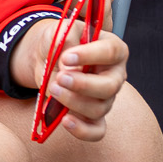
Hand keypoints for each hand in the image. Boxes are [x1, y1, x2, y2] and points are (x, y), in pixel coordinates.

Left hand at [11, 21, 129, 141]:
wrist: (47, 58)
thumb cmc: (60, 42)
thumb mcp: (59, 30)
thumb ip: (64, 39)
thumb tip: (67, 61)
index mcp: (113, 49)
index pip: (111, 52)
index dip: (89, 55)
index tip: (66, 57)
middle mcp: (115, 75)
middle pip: (110, 86)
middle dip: (83, 85)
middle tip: (60, 77)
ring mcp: (106, 98)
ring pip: (99, 108)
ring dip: (74, 102)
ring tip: (52, 89)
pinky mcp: (94, 116)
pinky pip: (96, 131)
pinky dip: (82, 130)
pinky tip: (65, 121)